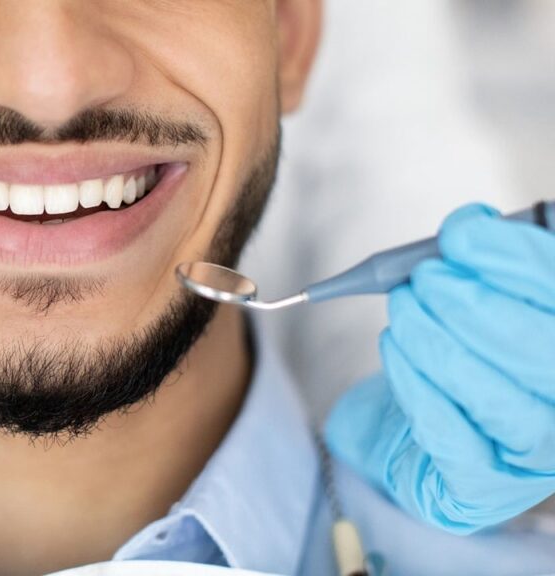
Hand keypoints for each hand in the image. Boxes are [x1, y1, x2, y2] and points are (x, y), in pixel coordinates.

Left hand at [325, 203, 554, 533]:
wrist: (435, 418)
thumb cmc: (471, 345)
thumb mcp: (486, 294)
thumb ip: (488, 263)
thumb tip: (469, 229)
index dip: (514, 261)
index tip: (461, 235)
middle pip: (538, 352)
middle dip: (471, 304)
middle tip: (424, 277)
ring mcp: (537, 455)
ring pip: (491, 394)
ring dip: (434, 339)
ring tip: (403, 306)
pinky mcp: (482, 489)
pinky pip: (447, 433)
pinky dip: (413, 381)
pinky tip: (395, 346)